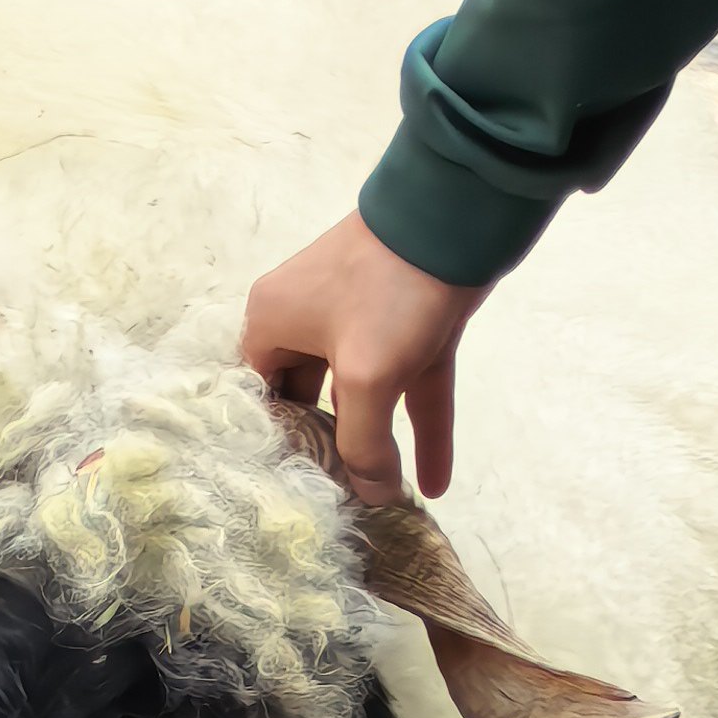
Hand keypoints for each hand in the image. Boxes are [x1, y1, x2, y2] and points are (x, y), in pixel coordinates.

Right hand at [241, 209, 486, 498]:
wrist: (457, 213)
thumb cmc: (386, 291)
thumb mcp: (365, 377)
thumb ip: (362, 445)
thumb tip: (372, 496)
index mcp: (274, 323)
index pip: (261, 397)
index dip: (279, 443)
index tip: (299, 490)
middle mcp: (309, 320)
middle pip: (312, 402)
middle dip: (332, 452)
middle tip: (343, 504)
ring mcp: (364, 321)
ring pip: (368, 398)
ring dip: (383, 447)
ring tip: (388, 502)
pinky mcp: (412, 323)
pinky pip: (411, 388)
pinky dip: (423, 429)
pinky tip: (437, 481)